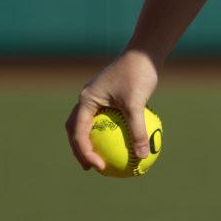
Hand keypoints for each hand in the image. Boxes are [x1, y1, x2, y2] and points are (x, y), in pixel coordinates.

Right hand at [64, 50, 159, 171]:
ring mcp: (97, 97)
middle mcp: (87, 99)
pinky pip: (105, 119)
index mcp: (87, 100)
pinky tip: (124, 143)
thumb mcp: (137, 103)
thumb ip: (137, 130)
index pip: (79, 133)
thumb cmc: (138, 74)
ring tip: (103, 159)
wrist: (144, 52)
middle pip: (76, 130)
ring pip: (88, 124)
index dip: (86, 153)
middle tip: (91, 167)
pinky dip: (109, 132)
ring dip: (91, 141)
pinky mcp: (108, 97)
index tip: (99, 167)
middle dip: (81, 150)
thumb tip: (141, 156)